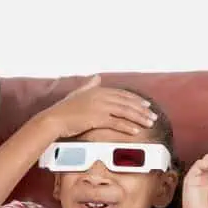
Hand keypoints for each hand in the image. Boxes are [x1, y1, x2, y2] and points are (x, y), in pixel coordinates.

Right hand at [40, 75, 156, 138]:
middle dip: (142, 109)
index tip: (147, 105)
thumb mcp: (77, 93)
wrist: (53, 119)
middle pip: (127, 102)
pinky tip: (136, 131)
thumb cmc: (64, 109)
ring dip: (139, 118)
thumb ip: (89, 85)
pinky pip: (116, 123)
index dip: (136, 100)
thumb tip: (97, 76)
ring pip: (125, 112)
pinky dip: (127, 127)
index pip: (122, 94)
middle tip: (153, 116)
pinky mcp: (96, 118)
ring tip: (149, 124)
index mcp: (98, 90)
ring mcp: (99, 107)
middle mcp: (100, 96)